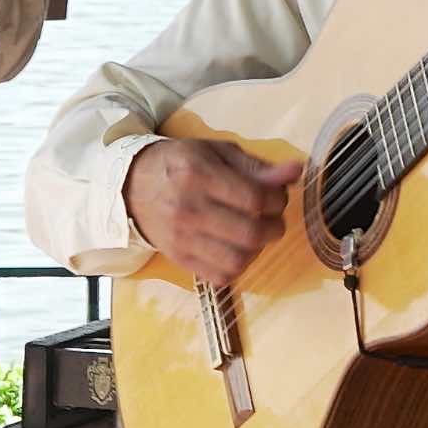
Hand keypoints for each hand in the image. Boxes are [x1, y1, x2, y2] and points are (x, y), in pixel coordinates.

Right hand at [125, 140, 303, 284]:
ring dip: (259, 249)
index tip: (277, 195)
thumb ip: (257, 165)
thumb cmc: (180, 165)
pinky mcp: (180, 259)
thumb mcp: (216, 153)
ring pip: (239, 259)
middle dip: (275, 226)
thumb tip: (296, 171)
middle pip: (251, 232)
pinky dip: (239, 265)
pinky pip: (222, 275)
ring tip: (255, 234)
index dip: (278, 199)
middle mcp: (188, 209)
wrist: (130, 188)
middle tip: (271, 217)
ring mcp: (182, 238)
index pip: (254, 197)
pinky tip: (237, 248)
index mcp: (198, 174)